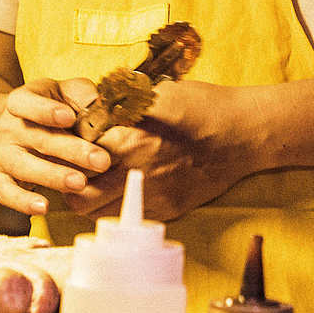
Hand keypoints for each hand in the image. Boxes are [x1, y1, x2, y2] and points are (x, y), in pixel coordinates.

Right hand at [0, 77, 111, 214]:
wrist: (9, 128)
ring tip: (80, 184)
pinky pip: (6, 193)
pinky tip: (43, 208)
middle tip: (101, 161)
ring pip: (23, 166)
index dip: (47, 110)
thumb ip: (81, 95)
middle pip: (38, 138)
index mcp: (22, 101)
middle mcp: (7, 127)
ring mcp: (1, 154)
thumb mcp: (62, 92)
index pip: (29, 103)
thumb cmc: (48, 109)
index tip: (70, 117)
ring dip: (52, 177)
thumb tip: (98, 107)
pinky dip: (22, 202)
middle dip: (71, 150)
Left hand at [65, 79, 263, 220]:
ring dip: (91, 199)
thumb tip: (95, 109)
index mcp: (130, 138)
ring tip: (96, 182)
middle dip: (71, 182)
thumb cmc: (203, 106)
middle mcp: (137, 172)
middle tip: (76, 169)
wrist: (244, 134)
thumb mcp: (159, 94)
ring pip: (98, 213)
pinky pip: (128, 218)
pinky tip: (123, 190)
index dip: (69, 148)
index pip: (77, 154)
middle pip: (79, 193)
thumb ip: (124, 106)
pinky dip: (117, 208)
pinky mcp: (167, 208)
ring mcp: (153, 195)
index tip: (71, 143)